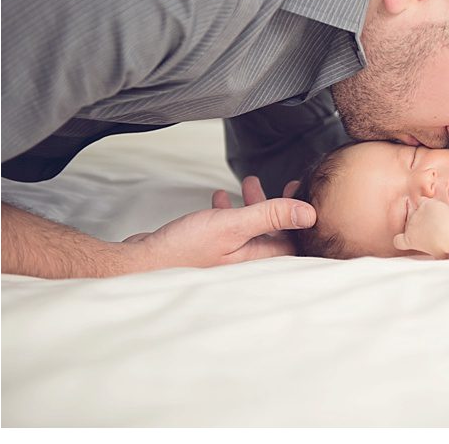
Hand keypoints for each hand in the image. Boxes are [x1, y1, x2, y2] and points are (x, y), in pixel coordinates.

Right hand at [122, 176, 314, 270]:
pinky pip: (227, 230)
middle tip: (286, 185)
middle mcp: (245, 262)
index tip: (300, 191)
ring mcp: (226, 258)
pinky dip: (227, 212)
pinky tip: (219, 198)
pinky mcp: (208, 252)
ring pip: (250, 229)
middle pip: (274, 233)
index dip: (301, 215)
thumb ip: (271, 216)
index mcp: (258, 260)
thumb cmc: (183, 250)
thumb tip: (310, 213)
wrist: (139, 264)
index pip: (293, 240)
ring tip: (250, 183)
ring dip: (252, 205)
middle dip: (279, 206)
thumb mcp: (233, 225)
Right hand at [393, 198, 448, 258]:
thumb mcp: (437, 254)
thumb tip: (441, 256)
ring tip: (436, 220)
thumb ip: (434, 253)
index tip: (409, 241)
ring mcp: (417, 213)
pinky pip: (422, 201)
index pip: (398, 242)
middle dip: (418, 227)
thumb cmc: (443, 244)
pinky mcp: (425, 204)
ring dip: (424, 215)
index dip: (402, 241)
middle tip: (431, 231)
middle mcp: (410, 226)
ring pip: (415, 212)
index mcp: (410, 240)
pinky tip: (436, 208)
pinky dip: (427, 204)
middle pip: (409, 225)